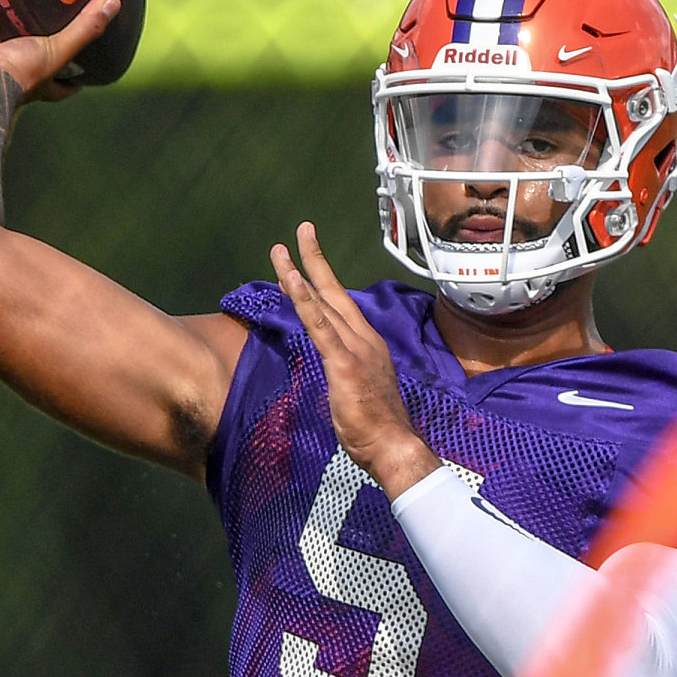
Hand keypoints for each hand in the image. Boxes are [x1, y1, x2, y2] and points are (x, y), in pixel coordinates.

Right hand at [0, 0, 121, 102]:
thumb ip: (87, 29)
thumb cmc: (20, 73)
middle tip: (36, 7)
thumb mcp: (60, 51)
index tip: (87, 65)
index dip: (72, 74)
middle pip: (18, 47)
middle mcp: (5, 63)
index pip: (60, 80)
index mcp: (35, 76)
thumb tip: (115, 2)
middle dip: (23, 32)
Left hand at [271, 222, 440, 498]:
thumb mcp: (359, 390)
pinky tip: (290, 282)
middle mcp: (363, 338)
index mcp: (367, 343)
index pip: (341, 303)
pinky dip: (304, 301)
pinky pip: (319, 326)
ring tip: (280, 250)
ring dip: (298, 273)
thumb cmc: (377, 427)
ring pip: (322, 302)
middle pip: (333, 290)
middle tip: (301, 229)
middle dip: (314, 258)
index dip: (324, 277)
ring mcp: (354, 348)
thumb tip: (338, 369)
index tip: (309, 256)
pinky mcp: (344, 363)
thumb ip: (347, 372)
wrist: (396, 447)